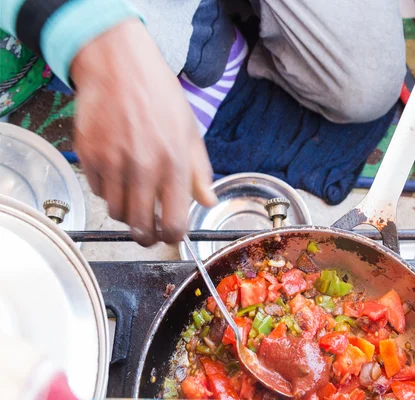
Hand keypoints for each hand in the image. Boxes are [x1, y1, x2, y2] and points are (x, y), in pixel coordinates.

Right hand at [71, 19, 216, 245]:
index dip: (173, 238)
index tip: (172, 236)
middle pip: (140, 227)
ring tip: (135, 197)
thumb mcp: (190, 131)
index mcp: (174, 163)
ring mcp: (111, 163)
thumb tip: (207, 202)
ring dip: (127, 213)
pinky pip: (97, 191)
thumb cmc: (160, 96)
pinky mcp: (88, 156)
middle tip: (150, 230)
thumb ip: (199, 172)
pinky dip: (107, 191)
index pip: (174, 223)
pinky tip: (117, 174)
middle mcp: (142, 168)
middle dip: (147, 236)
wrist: (118, 66)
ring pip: (116, 212)